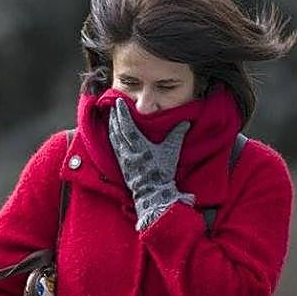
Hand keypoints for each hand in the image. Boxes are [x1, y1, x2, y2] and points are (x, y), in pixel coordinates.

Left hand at [107, 97, 194, 230]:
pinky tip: (111, 133)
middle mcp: (128, 150)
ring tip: (111, 115)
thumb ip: (177, 135)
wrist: (152, 193)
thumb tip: (185, 122)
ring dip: (111, 125)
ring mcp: (123, 158)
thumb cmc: (162, 172)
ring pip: (113, 137)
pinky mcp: (121, 164)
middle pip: (117, 129)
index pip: (127, 125)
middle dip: (114, 116)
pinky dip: (112, 136)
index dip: (122, 113)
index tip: (118, 102)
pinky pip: (114, 146)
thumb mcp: (171, 152)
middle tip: (112, 105)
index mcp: (139, 145)